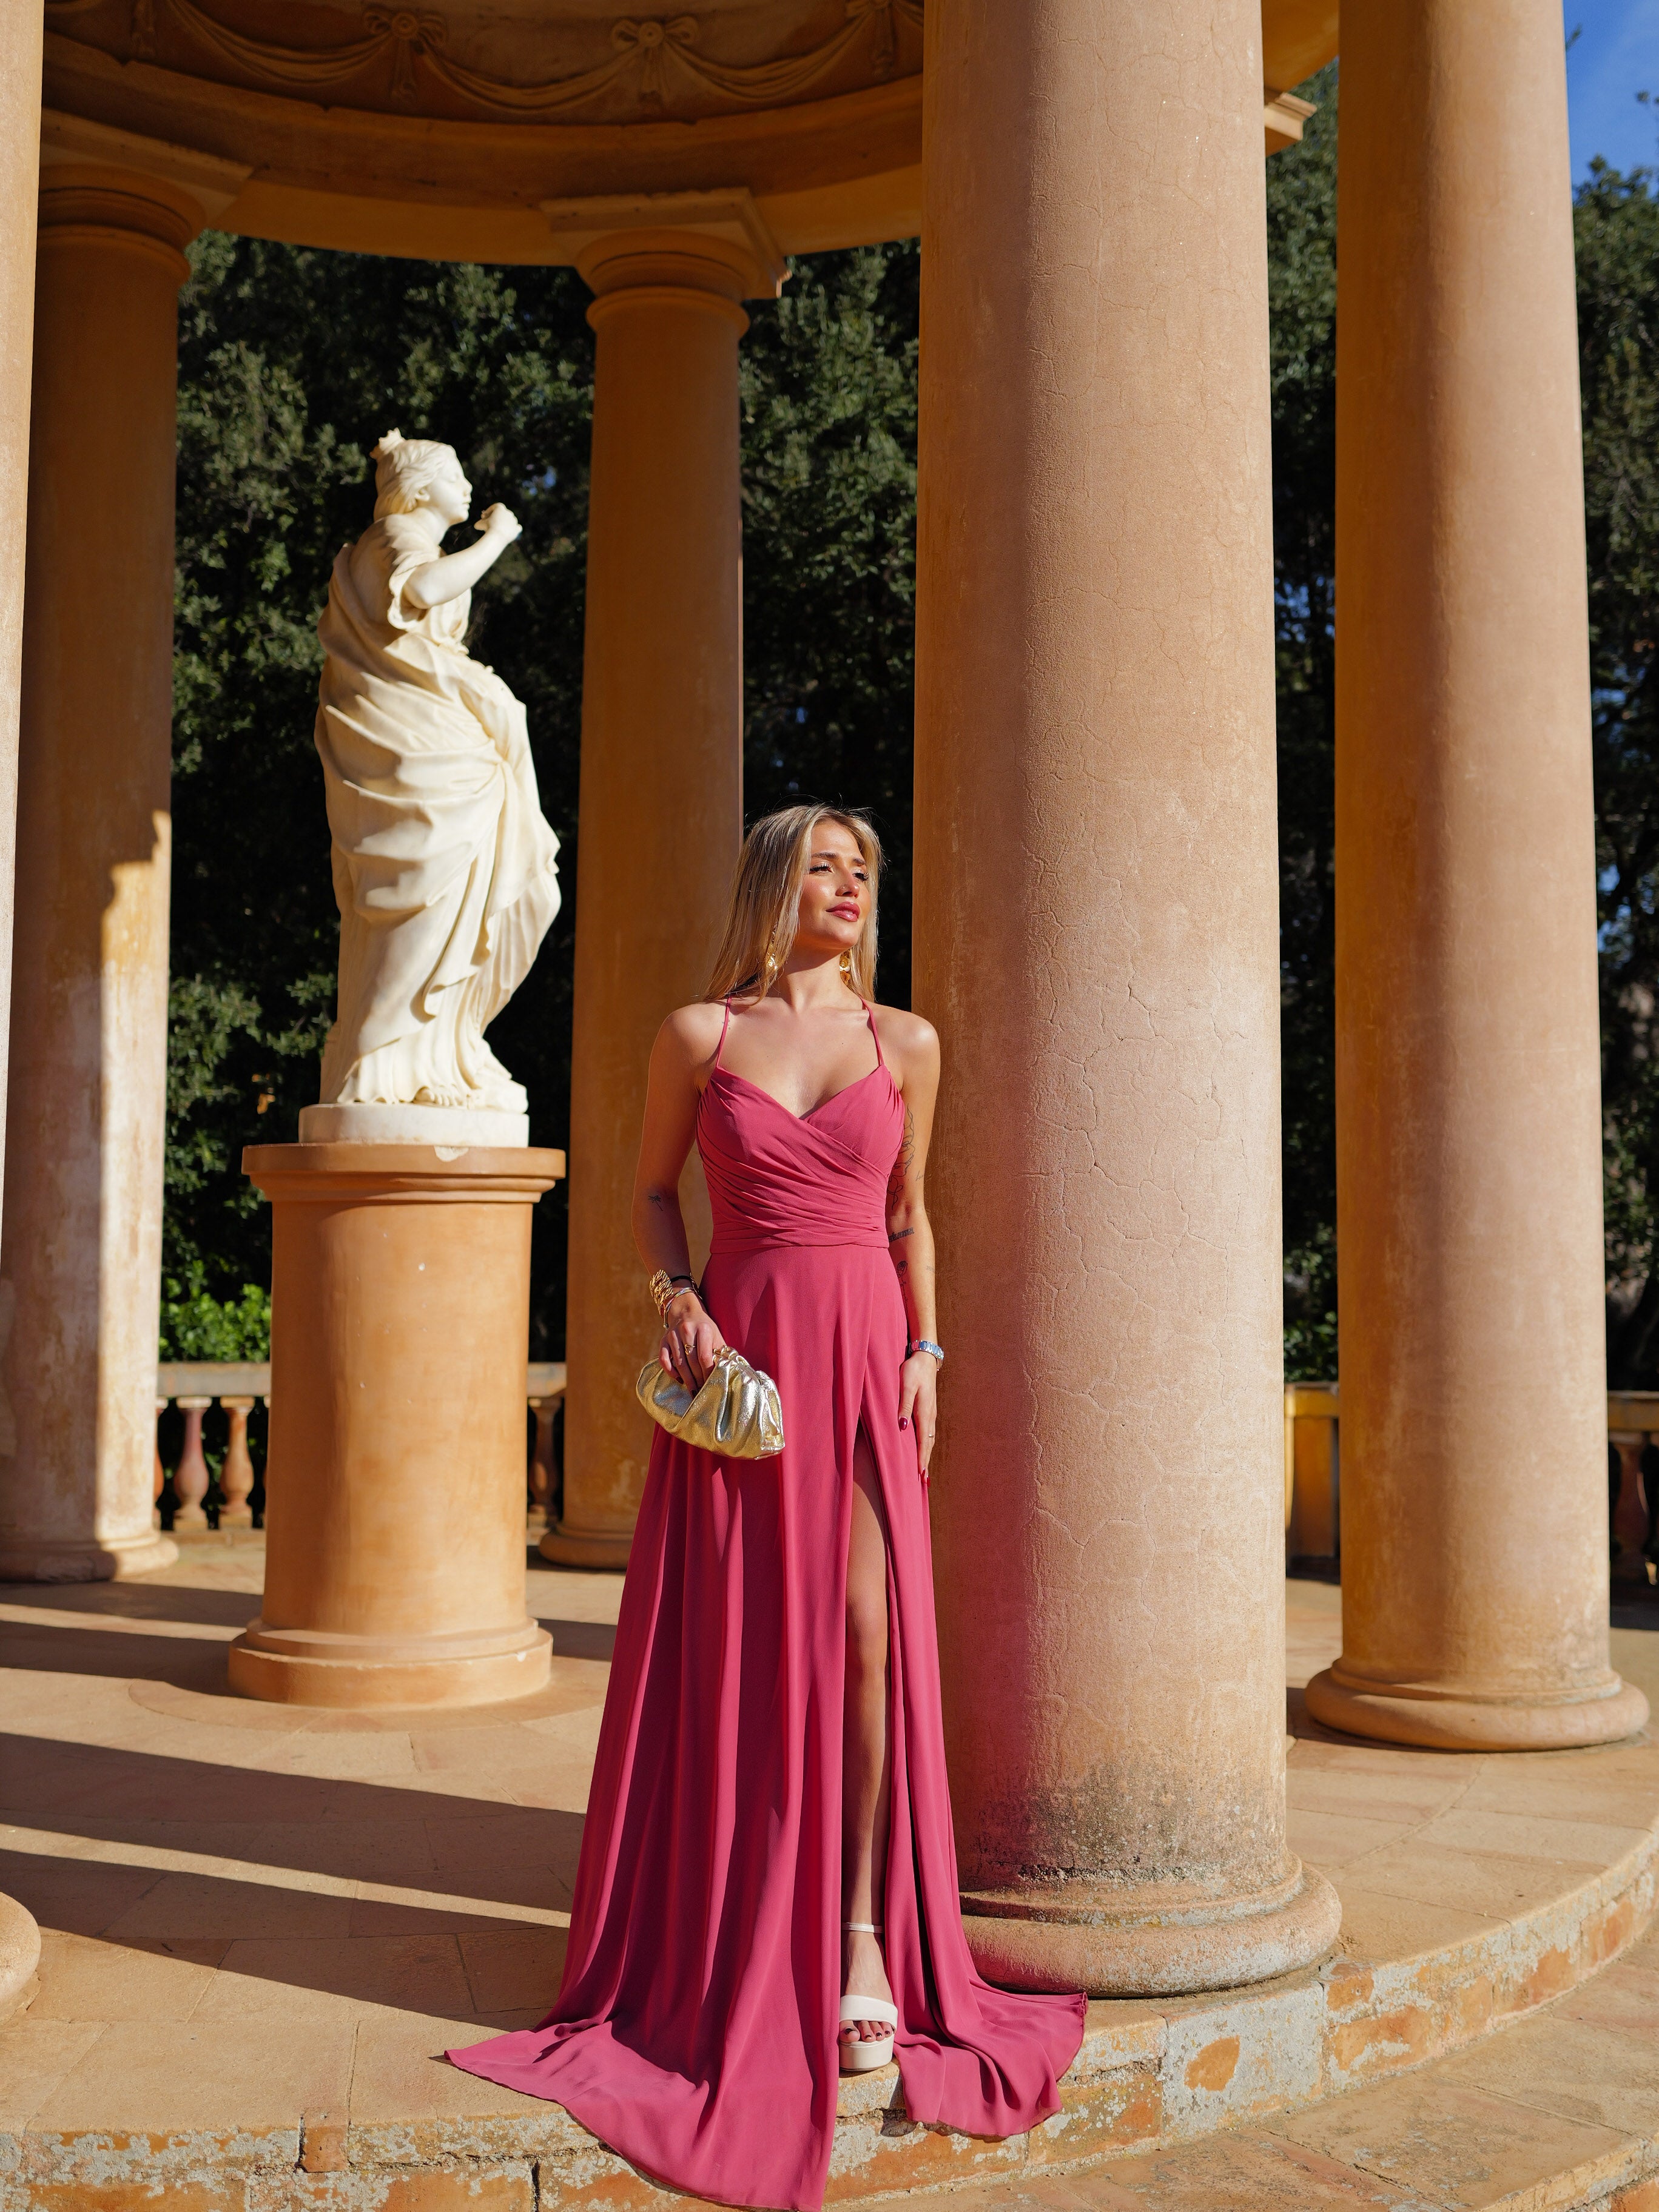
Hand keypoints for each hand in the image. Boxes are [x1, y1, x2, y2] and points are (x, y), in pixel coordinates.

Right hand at [476, 502, 521, 542]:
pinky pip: (517, 527)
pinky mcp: (516, 528)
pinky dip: (514, 528)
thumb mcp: (480, 524)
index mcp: (500, 507)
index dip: (488, 512)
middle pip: (502, 515)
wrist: (497, 536)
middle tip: (490, 524)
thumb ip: (480, 523)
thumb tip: (477, 525)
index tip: (483, 517)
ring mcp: (513, 520)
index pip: (494, 508)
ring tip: (499, 529)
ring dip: (505, 523)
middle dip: (496, 518)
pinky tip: (510, 531)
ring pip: (509, 520)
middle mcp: (508, 512)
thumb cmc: (487, 528)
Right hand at [658, 1291, 725, 1391]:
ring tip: (692, 1391)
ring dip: (686, 1379)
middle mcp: (687, 1330)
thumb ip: (720, 1351)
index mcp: (703, 1329)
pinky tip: (678, 1379)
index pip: (705, 1357)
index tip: (711, 1384)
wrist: (686, 1311)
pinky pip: (663, 1359)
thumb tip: (727, 1372)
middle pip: (692, 1362)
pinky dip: (670, 1371)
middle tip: (702, 1391)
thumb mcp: (716, 1335)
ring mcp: (673, 1335)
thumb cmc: (704, 1327)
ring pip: (679, 1362)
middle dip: (698, 1379)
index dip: (708, 1373)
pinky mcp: (663, 1340)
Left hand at [898, 1352, 937, 1480]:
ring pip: (929, 1439)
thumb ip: (904, 1406)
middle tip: (924, 1480)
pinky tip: (925, 1447)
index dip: (922, 1458)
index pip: (923, 1441)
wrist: (926, 1358)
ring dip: (927, 1455)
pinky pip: (928, 1432)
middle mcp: (930, 1416)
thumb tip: (903, 1427)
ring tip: (925, 1470)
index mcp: (924, 1412)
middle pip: (928, 1444)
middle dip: (926, 1462)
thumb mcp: (906, 1386)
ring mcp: (931, 1413)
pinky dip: (927, 1444)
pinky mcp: (929, 1409)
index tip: (920, 1474)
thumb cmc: (913, 1371)